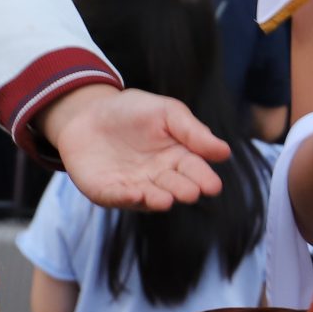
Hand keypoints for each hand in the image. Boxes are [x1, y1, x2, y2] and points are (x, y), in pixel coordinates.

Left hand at [43, 86, 230, 211]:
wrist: (88, 112)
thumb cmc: (133, 111)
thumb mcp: (167, 112)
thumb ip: (193, 131)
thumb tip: (224, 152)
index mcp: (177, 157)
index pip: (194, 170)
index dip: (204, 178)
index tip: (213, 186)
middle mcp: (158, 177)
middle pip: (175, 187)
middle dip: (183, 190)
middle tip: (191, 192)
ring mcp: (133, 186)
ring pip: (149, 197)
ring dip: (157, 200)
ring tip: (167, 200)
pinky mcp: (106, 191)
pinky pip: (116, 196)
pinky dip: (125, 198)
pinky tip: (135, 194)